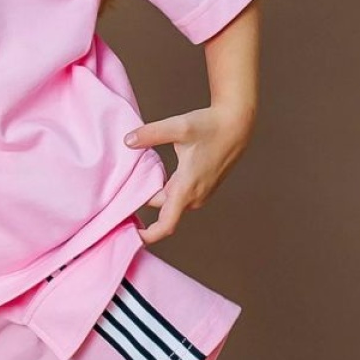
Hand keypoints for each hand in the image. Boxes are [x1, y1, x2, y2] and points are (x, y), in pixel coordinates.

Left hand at [124, 100, 256, 244]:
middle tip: (123, 186)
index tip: (130, 233)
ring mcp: (201, 193)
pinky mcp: (204, 187)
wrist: (237, 124)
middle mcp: (194, 197)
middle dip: (144, 200)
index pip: (166, 225)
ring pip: (170, 200)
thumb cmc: (210, 126)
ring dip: (155, 192)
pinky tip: (157, 171)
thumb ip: (151, 134)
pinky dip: (166, 187)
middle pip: (161, 208)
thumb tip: (127, 141)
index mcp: (186, 189)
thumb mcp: (178, 127)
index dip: (147, 235)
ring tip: (138, 176)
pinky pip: (179, 194)